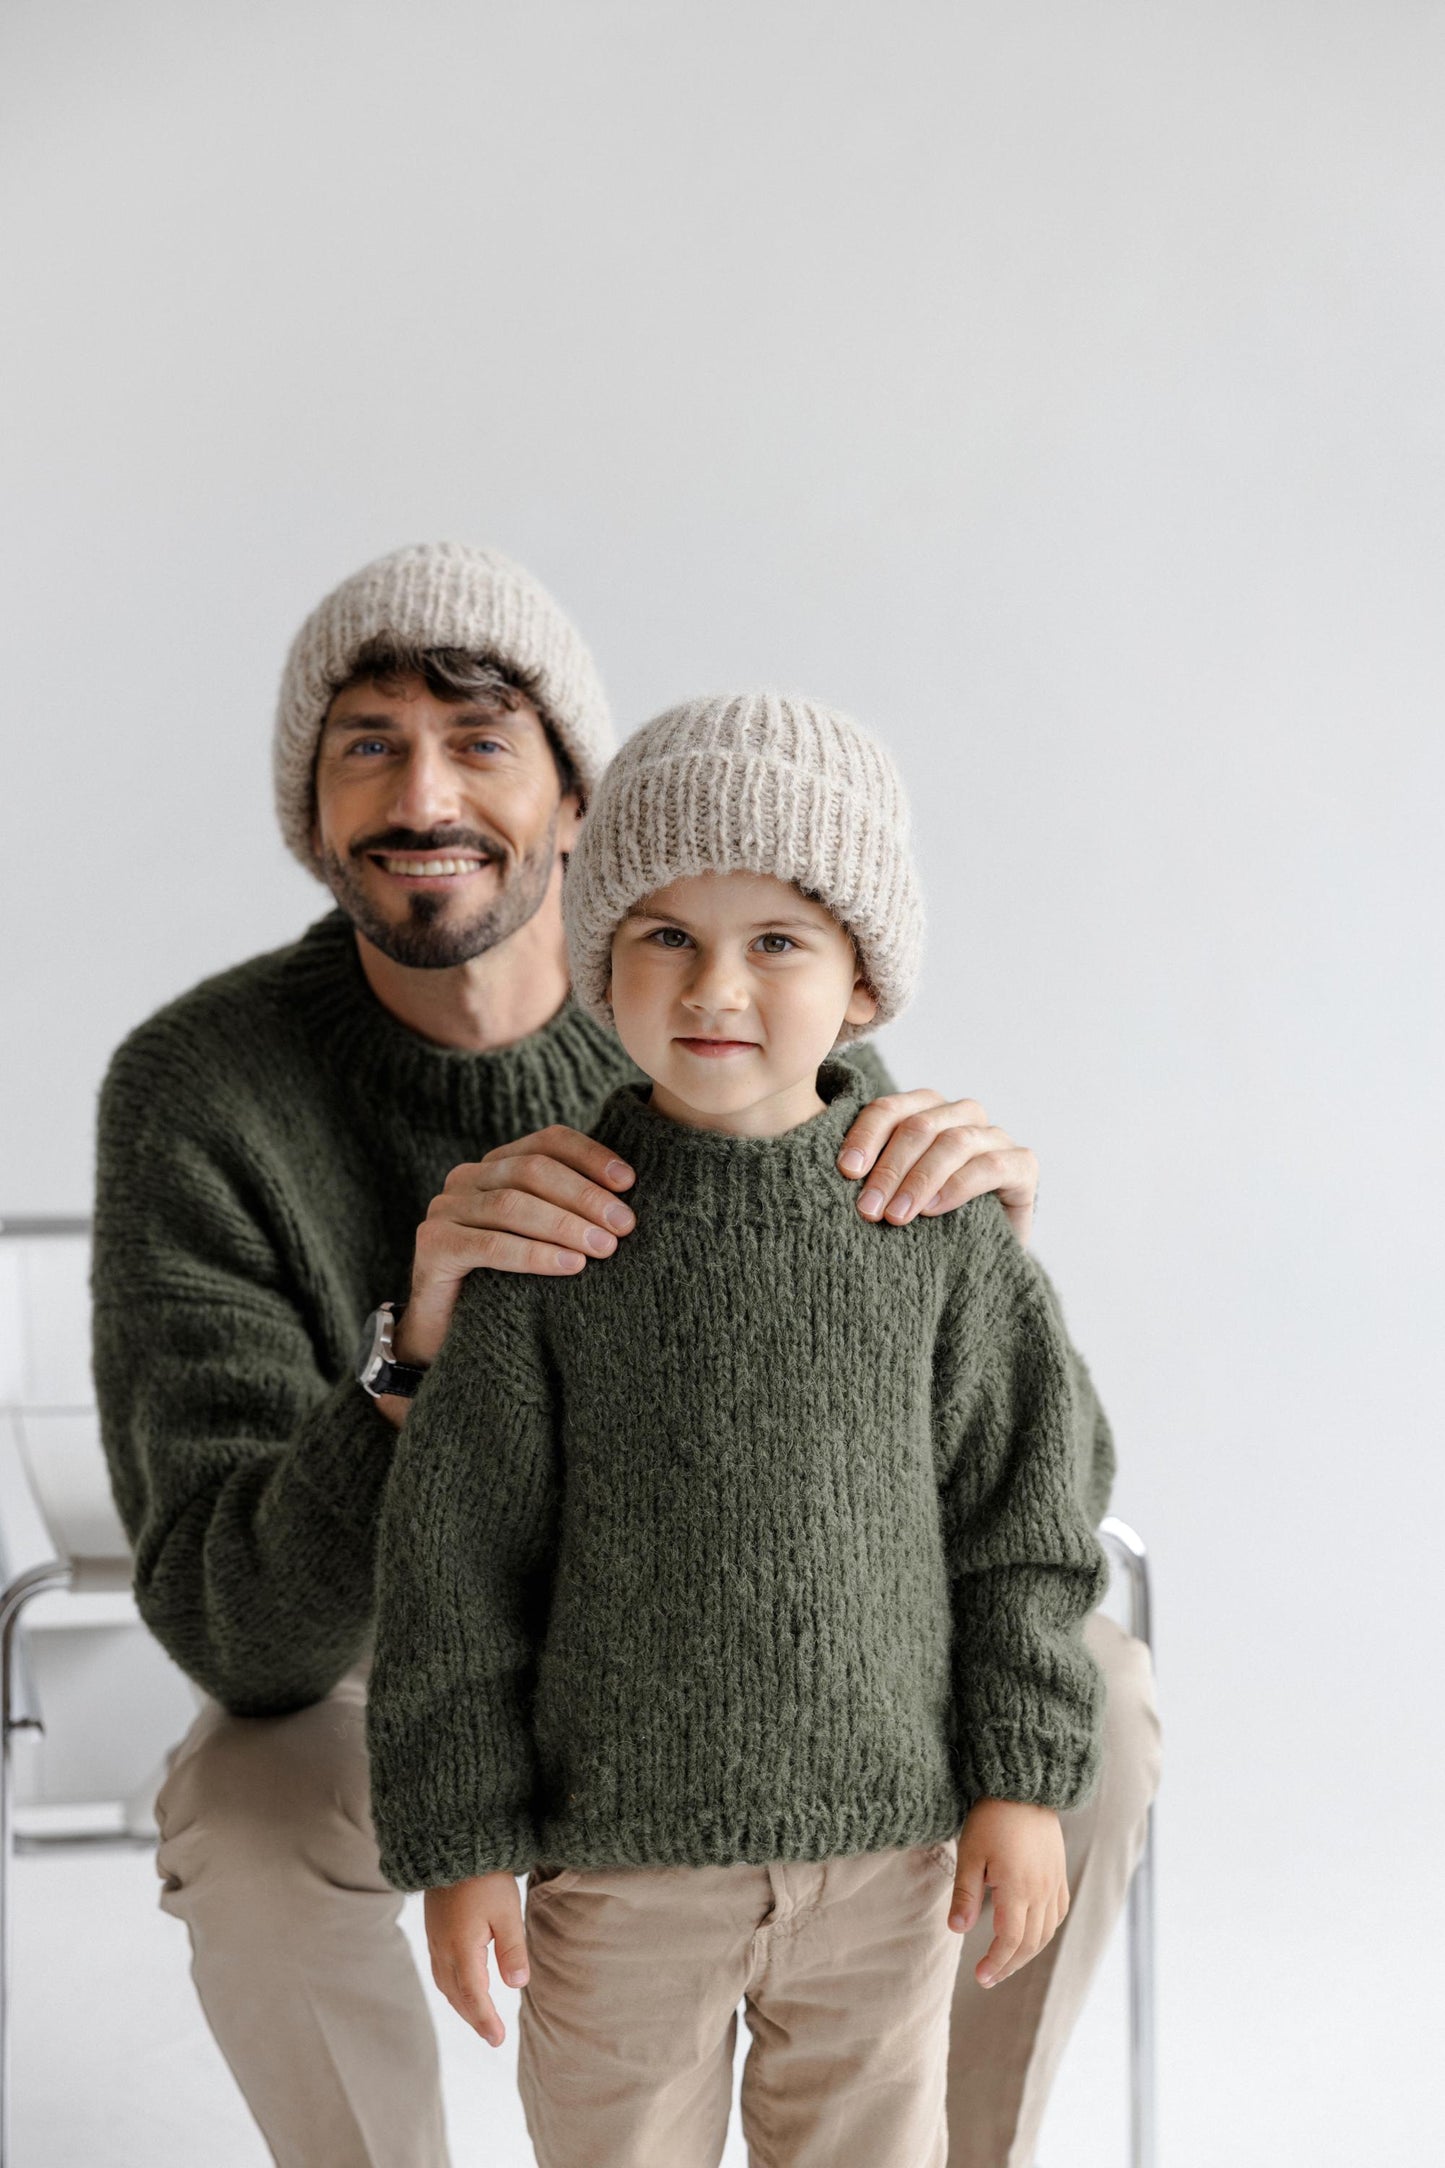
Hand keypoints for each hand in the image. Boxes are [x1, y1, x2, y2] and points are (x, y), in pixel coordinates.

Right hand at [372, 1126, 637, 1424]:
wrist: (449, 1336)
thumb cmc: (508, 1284)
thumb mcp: (544, 1239)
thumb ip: (572, 1211)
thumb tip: (632, 1201)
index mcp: (497, 1165)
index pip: (548, 1142)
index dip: (590, 1155)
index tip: (629, 1182)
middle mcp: (467, 1178)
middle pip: (533, 1170)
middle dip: (585, 1195)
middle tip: (624, 1224)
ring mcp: (445, 1209)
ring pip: (512, 1204)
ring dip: (565, 1224)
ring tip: (604, 1247)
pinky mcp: (434, 1246)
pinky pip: (491, 1245)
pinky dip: (535, 1254)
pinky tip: (570, 1266)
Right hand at [423, 1872, 529, 2045]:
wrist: (453, 1845)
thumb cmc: (485, 1877)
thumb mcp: (507, 1911)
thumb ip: (512, 1949)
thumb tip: (517, 1985)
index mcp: (461, 1948)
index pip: (474, 1996)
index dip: (485, 2021)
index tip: (498, 2040)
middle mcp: (443, 1949)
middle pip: (457, 1995)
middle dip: (474, 2018)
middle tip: (493, 2037)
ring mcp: (434, 1939)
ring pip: (446, 1984)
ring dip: (462, 2004)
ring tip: (480, 2018)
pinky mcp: (433, 1929)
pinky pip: (440, 1970)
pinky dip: (452, 1987)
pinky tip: (463, 1986)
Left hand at [837, 1092, 1038, 1245]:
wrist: (977, 1259)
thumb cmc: (923, 1222)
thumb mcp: (890, 1193)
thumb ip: (868, 1173)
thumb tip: (829, 1169)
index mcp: (925, 1111)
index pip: (890, 1109)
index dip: (865, 1135)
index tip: (844, 1171)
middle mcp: (961, 1116)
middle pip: (920, 1125)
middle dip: (889, 1167)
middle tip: (867, 1210)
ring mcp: (995, 1138)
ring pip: (954, 1142)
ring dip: (920, 1180)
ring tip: (895, 1216)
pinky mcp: (1022, 1166)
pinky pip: (991, 1166)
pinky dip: (958, 1187)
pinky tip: (933, 1211)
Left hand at [948, 1798, 1068, 1987]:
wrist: (1024, 1788)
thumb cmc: (991, 1817)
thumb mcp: (970, 1853)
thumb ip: (965, 1893)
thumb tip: (957, 1931)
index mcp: (1017, 1888)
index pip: (1010, 1940)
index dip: (996, 1962)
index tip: (980, 1976)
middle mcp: (1041, 1891)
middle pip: (1030, 1943)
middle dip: (1009, 1964)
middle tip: (988, 1977)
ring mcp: (1054, 1883)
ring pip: (1046, 1932)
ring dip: (1027, 1953)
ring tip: (1006, 1962)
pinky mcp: (1059, 1874)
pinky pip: (1058, 1914)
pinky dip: (1046, 1932)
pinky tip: (1032, 1936)